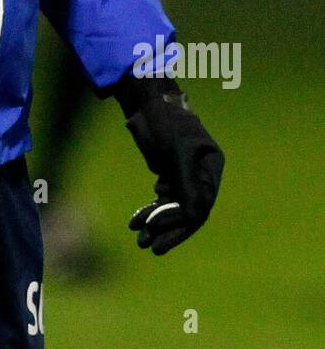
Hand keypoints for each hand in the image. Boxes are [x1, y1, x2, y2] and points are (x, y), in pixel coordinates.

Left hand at [110, 70, 224, 254]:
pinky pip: (162, 200)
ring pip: (173, 208)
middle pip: (188, 211)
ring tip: (138, 238)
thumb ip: (187, 183)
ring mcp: (184, 174)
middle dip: (168, 229)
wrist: (146, 101)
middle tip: (149, 247)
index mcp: (212, 168)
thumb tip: (195, 216)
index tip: (158, 233)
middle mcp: (202, 175)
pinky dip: (149, 211)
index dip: (180, 223)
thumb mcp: (177, 151)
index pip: (200, 205)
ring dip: (156, 223)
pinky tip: (136, 220)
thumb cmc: (166, 120)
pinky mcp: (168, 173)